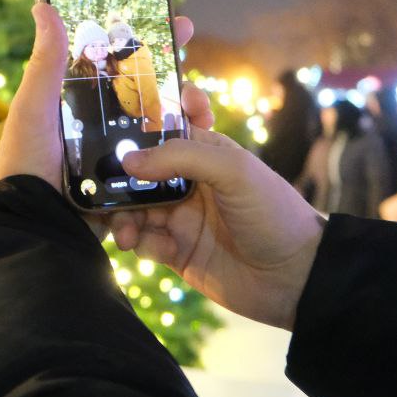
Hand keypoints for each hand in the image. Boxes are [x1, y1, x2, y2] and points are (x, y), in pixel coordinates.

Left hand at [0, 5, 208, 188]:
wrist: (33, 226)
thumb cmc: (26, 163)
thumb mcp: (34, 108)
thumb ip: (45, 63)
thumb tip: (44, 7)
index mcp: (78, 104)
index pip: (119, 64)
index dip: (149, 42)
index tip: (179, 23)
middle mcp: (101, 126)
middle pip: (148, 94)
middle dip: (176, 77)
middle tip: (195, 63)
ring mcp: (118, 157)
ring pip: (162, 129)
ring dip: (186, 116)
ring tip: (202, 108)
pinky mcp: (131, 186)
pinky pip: (163, 167)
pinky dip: (183, 156)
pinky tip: (200, 142)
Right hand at [110, 132, 324, 329]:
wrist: (295, 279)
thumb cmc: (273, 213)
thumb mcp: (234, 171)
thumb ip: (180, 157)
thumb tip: (127, 161)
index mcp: (205, 153)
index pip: (169, 124)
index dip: (146, 117)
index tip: (118, 118)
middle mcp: (188, 182)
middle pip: (139, 170)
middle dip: (119, 178)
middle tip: (101, 189)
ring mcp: (180, 217)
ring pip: (133, 207)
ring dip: (121, 215)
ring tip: (125, 231)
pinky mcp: (175, 251)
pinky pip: (143, 241)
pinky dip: (139, 242)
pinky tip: (155, 249)